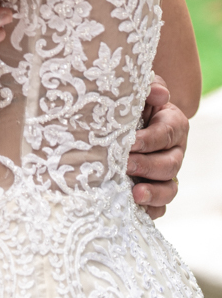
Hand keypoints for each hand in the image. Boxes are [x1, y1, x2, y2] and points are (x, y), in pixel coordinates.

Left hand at [127, 77, 187, 218]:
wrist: (123, 117)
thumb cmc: (132, 101)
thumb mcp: (140, 88)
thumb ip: (150, 86)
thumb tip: (160, 94)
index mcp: (173, 124)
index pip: (166, 134)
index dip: (149, 140)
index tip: (130, 142)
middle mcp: (174, 151)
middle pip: (170, 165)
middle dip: (147, 166)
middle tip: (124, 165)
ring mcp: (166, 174)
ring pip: (169, 189)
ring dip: (152, 193)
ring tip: (134, 194)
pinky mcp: (156, 191)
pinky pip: (160, 207)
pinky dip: (149, 210)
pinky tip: (133, 209)